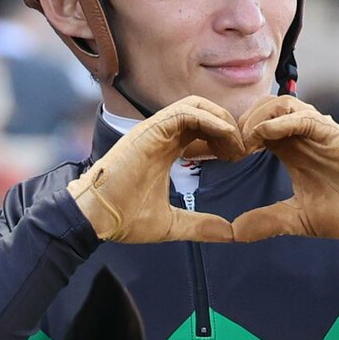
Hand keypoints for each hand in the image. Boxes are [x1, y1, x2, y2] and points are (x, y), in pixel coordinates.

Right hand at [68, 96, 244, 243]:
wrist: (96, 217)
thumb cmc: (124, 218)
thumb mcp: (173, 224)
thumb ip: (201, 225)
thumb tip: (229, 234)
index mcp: (165, 149)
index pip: (201, 129)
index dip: (223, 139)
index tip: (237, 159)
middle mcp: (162, 135)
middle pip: (203, 112)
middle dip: (228, 127)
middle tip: (241, 151)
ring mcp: (155, 130)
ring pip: (197, 105)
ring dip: (222, 120)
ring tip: (235, 145)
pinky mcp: (151, 130)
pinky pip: (187, 112)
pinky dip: (210, 121)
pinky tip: (225, 140)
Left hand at [230, 96, 338, 242]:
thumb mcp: (297, 219)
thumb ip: (267, 221)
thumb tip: (235, 232)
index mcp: (290, 150)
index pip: (253, 131)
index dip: (231, 139)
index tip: (212, 157)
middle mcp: (300, 135)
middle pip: (260, 111)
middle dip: (237, 125)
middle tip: (223, 149)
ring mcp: (317, 132)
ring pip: (278, 106)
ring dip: (256, 120)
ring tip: (243, 144)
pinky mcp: (332, 133)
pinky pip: (302, 118)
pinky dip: (280, 122)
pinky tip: (263, 135)